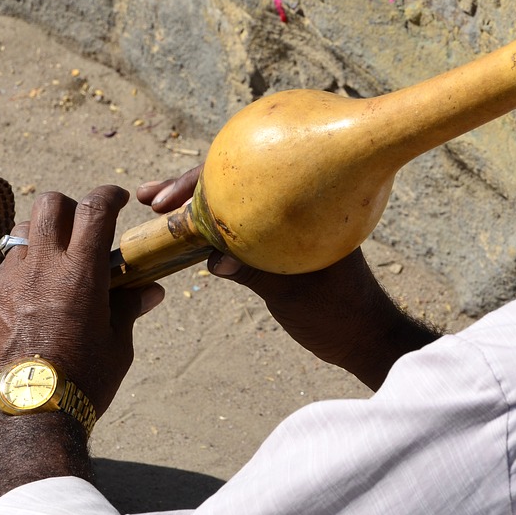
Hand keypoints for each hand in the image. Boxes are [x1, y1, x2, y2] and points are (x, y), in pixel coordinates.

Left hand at [0, 186, 163, 416]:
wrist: (27, 415)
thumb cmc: (82, 382)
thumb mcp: (116, 345)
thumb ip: (128, 308)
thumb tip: (148, 291)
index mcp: (80, 273)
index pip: (95, 209)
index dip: (109, 196)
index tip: (118, 199)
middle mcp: (42, 266)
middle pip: (51, 205)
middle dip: (71, 207)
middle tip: (84, 228)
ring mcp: (11, 280)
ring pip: (23, 229)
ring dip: (43, 232)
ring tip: (57, 258)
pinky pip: (8, 263)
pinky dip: (25, 263)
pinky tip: (37, 290)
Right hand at [137, 167, 436, 389]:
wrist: (365, 336)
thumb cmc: (342, 314)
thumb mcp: (296, 294)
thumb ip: (256, 274)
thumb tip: (213, 260)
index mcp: (305, 204)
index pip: (245, 178)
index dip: (202, 183)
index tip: (170, 198)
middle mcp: (291, 206)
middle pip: (231, 185)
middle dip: (188, 188)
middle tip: (151, 197)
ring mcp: (280, 226)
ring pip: (228, 207)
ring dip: (193, 208)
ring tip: (155, 207)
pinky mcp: (272, 247)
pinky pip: (233, 231)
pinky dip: (207, 232)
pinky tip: (182, 237)